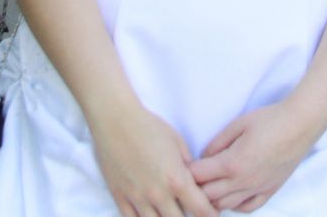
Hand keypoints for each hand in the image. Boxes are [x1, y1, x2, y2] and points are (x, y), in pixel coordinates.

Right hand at [92, 103, 219, 216]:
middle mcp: (158, 194)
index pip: (200, 209)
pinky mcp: (120, 198)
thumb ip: (188, 166)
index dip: (209, 214)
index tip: (211, 212)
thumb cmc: (148, 126)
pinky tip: (150, 214)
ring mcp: (137, 199)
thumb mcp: (177, 141)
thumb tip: (194, 181)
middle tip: (188, 208)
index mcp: (176, 179)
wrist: (115, 120)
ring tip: (169, 211)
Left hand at [189, 102, 314, 212]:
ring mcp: (257, 189)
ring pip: (225, 206)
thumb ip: (217, 142)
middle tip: (192, 176)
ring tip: (208, 185)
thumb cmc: (270, 120)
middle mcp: (243, 181)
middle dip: (196, 187)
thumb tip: (203, 157)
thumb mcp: (238, 124)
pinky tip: (230, 195)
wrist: (300, 124)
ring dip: (213, 198)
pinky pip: (247, 208)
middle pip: (208, 196)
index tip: (182, 164)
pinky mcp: (269, 191)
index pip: (200, 176)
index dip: (188, 171)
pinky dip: (234, 205)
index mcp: (233, 163)